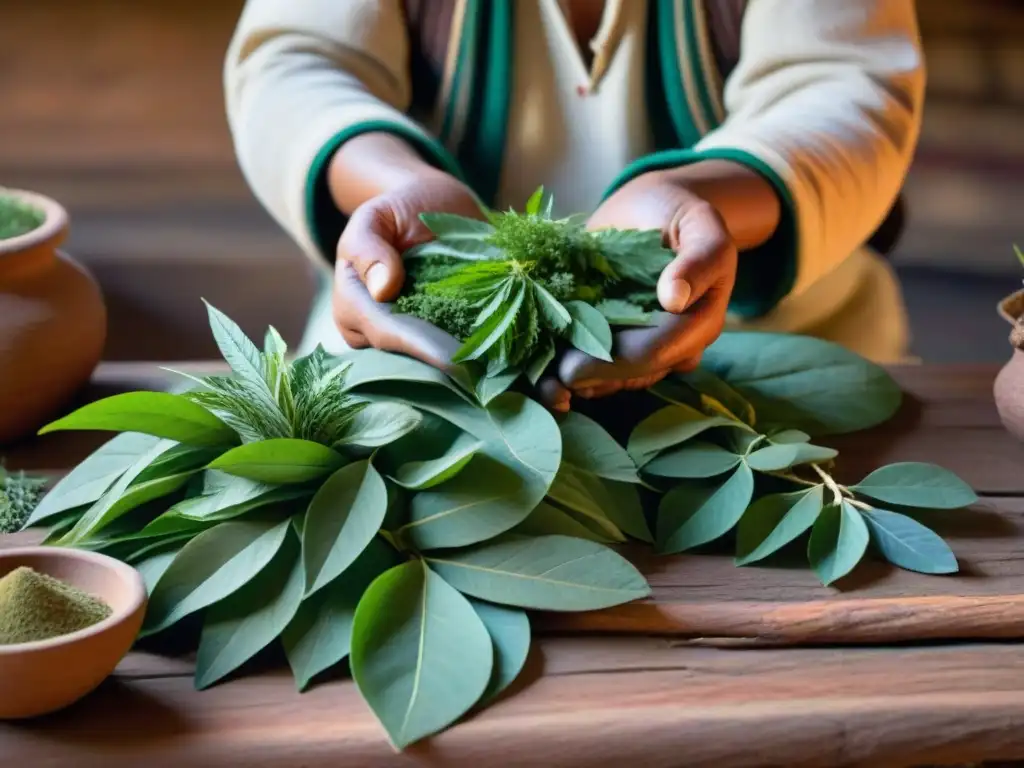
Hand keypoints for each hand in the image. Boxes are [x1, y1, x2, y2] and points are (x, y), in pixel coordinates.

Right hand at [331, 172, 572, 409]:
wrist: (433, 203)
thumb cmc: (396, 210)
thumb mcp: (374, 218)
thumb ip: (369, 246)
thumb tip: (383, 287)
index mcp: (362, 316)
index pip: (393, 336)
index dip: (425, 350)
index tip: (458, 365)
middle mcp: (396, 340)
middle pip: (431, 369)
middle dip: (472, 385)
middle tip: (514, 399)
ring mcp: (434, 341)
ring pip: (469, 371)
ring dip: (511, 386)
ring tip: (551, 399)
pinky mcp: (467, 336)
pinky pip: (495, 355)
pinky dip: (527, 368)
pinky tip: (557, 383)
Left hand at [558, 170, 739, 398]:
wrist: (654, 210)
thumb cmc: (680, 215)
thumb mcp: (702, 224)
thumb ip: (699, 260)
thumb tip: (675, 299)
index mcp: (700, 322)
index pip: (657, 352)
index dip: (616, 363)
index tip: (572, 368)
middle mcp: (674, 344)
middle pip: (631, 376)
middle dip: (590, 380)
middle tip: (548, 383)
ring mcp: (642, 344)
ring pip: (613, 380)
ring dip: (577, 385)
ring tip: (541, 385)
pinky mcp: (616, 340)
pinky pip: (597, 368)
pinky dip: (569, 373)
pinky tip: (542, 378)